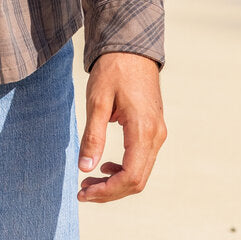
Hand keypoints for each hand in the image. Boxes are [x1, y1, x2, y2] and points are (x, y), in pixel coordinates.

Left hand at [77, 51, 166, 203]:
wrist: (132, 47)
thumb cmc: (113, 70)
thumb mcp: (97, 101)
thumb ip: (93, 136)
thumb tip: (85, 169)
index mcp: (143, 130)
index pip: (130, 177)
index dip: (107, 192)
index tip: (83, 192)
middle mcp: (156, 136)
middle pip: (137, 181)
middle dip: (109, 192)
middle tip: (82, 191)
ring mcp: (158, 133)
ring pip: (141, 173)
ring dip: (116, 183)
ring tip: (89, 180)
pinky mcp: (154, 129)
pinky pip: (142, 160)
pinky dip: (124, 170)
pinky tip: (105, 166)